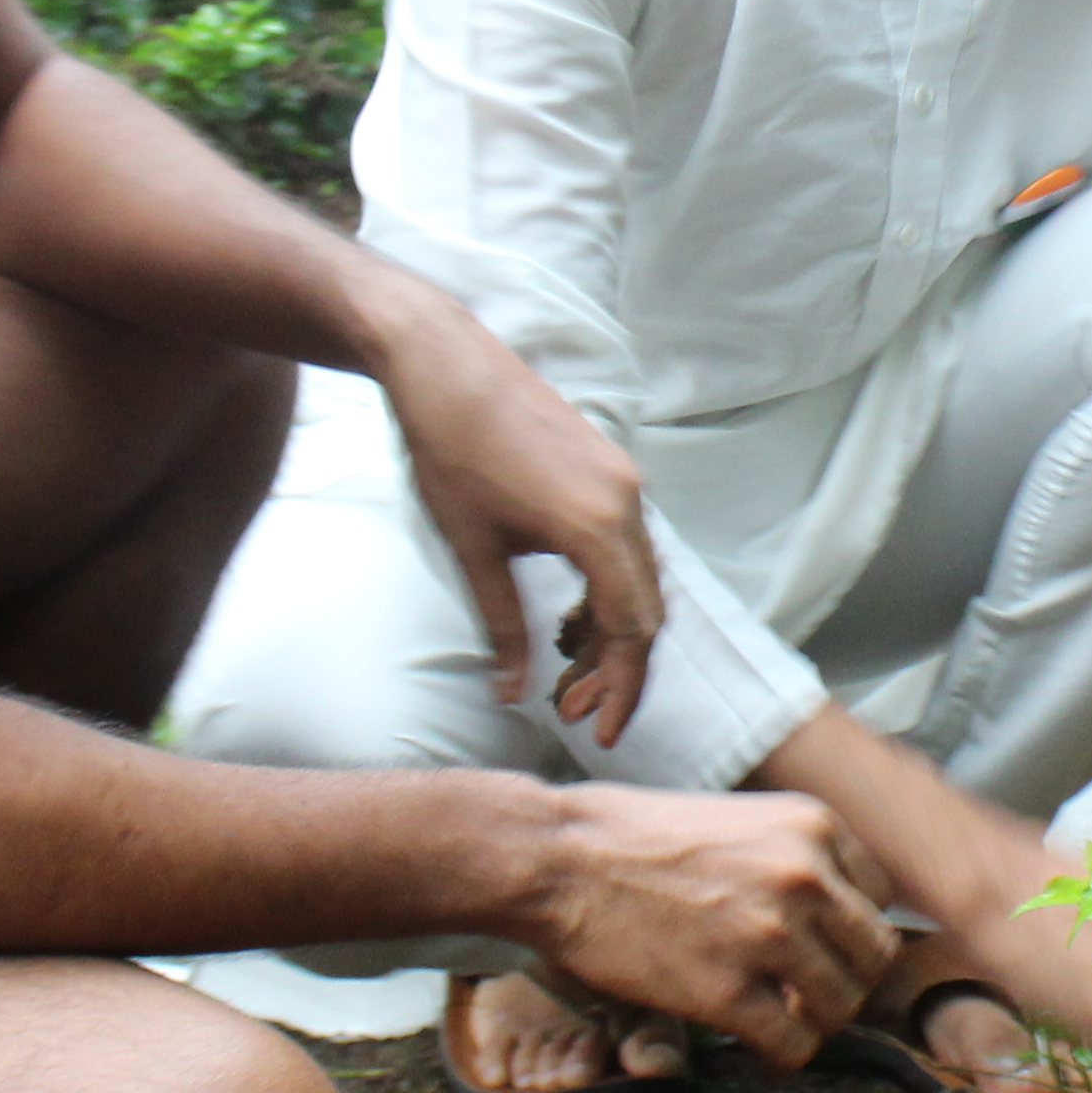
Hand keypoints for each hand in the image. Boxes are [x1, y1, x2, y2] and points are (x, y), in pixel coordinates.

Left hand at [372, 290, 664, 744]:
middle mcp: (628, 502)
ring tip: (566, 665)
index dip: (622, 688)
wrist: (443, 362)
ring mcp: (623, 480)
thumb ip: (502, 626)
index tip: (599, 730)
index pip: (633, 629)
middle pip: (648, 608)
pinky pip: (628, 545)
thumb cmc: (450, 450)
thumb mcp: (472, 550)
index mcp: (598, 526)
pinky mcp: (609, 467)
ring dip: (612, 628)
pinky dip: (608, 588)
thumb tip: (513, 692)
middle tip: (573, 708)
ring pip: (640, 577)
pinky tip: (569, 611)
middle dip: (618, 668)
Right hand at [517, 784, 891, 1066]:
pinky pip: (792, 1043)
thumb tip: (828, 914)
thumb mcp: (737, 819)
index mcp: (812, 826)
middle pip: (875, 955)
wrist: (559, 857)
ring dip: (816, 1023)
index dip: (850, 931)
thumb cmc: (632, 836)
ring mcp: (770, 934)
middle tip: (811, 996)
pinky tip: (759, 1052)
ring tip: (784, 1024)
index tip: (825, 950)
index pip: (879, 895)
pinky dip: (782, 1057)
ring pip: (842, 1005)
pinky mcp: (728, 990)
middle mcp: (805, 876)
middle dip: (847, 980)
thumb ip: (790, 857)